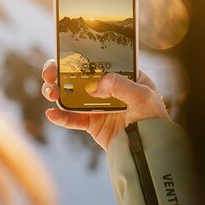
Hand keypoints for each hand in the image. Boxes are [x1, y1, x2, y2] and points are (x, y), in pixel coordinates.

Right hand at [41, 60, 169, 150]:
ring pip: (70, 96)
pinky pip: (73, 119)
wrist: (151, 149)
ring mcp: (96, 105)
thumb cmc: (154, 117)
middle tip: (50, 74)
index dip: (77, 56)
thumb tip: (97, 84)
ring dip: (56, 92)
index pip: (95, 60)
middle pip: (77, 76)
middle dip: (59, 72)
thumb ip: (122, 86)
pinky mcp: (92, 123)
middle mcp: (105, 87)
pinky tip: (52, 114)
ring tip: (50, 93)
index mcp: (119, 74)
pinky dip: (62, 117)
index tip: (63, 55)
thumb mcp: (143, 96)